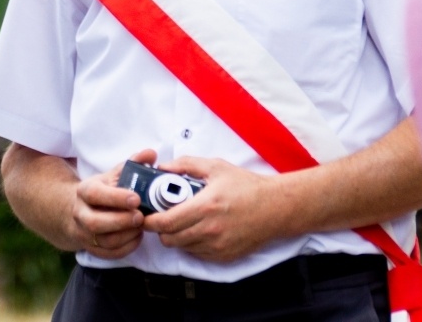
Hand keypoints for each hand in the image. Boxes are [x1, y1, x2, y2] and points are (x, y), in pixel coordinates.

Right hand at [69, 148, 154, 257]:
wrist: (77, 210)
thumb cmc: (101, 192)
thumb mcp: (112, 175)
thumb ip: (132, 164)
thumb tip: (151, 153)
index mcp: (85, 191)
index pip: (96, 195)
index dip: (115, 198)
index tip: (136, 198)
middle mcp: (80, 213)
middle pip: (95, 222)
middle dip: (121, 221)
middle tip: (140, 216)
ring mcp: (84, 233)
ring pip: (103, 241)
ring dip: (126, 236)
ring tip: (141, 227)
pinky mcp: (91, 248)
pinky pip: (108, 254)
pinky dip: (125, 248)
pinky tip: (137, 237)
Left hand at [142, 156, 287, 262]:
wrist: (276, 208)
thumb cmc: (246, 186)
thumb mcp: (215, 167)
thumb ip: (186, 165)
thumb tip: (163, 168)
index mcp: (206, 207)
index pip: (166, 222)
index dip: (150, 221)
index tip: (145, 216)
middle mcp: (210, 230)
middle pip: (170, 239)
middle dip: (160, 230)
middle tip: (161, 217)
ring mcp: (218, 246)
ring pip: (183, 247)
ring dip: (176, 237)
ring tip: (180, 222)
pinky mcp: (225, 256)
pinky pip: (198, 254)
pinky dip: (191, 244)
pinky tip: (197, 230)